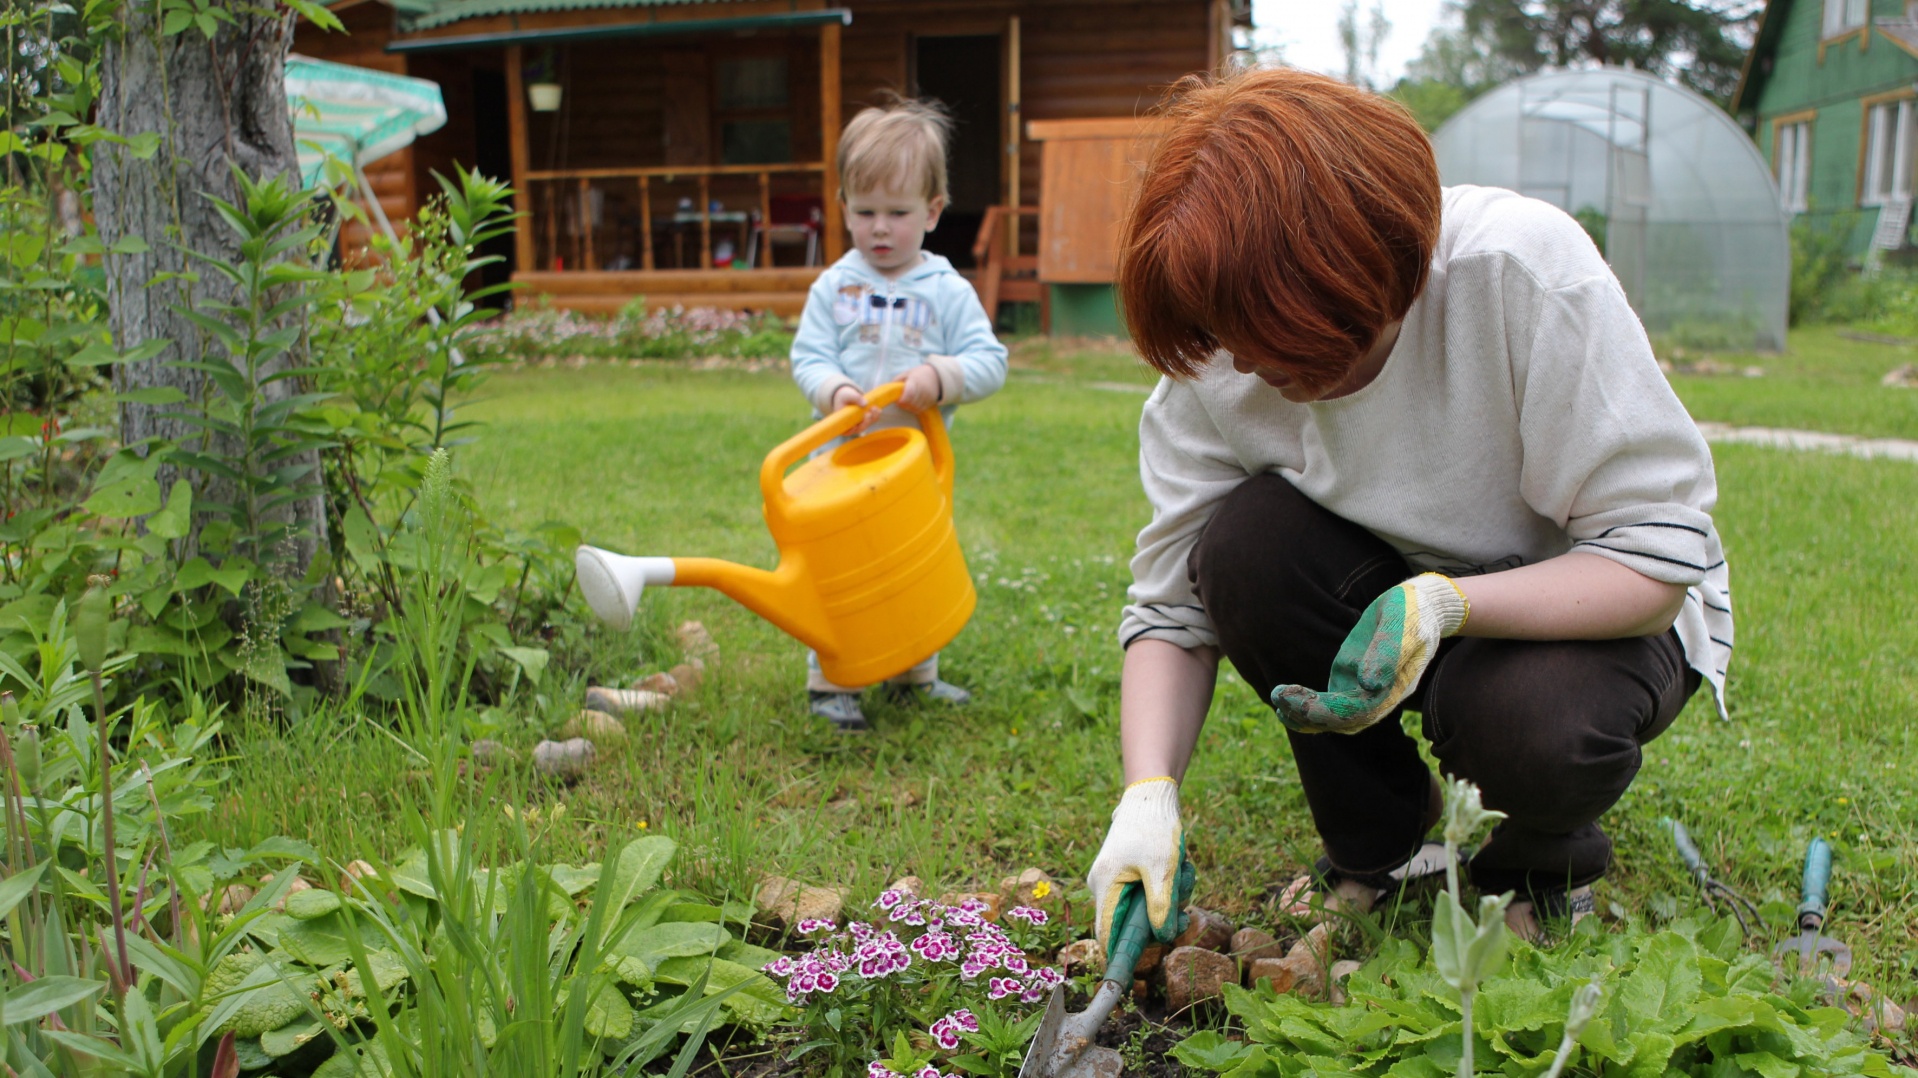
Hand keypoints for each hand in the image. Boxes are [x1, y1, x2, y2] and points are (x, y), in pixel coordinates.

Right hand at [830, 384, 876, 433]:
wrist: (848, 396)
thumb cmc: (844, 397)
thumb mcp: (847, 395)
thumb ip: (855, 398)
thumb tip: (865, 404)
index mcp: (843, 422)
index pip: (846, 431)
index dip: (851, 430)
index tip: (855, 426)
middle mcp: (852, 426)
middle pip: (860, 429)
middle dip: (866, 422)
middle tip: (868, 413)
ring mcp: (860, 423)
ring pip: (868, 424)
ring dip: (873, 417)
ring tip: (874, 408)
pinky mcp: (867, 419)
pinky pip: (873, 420)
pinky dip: (876, 415)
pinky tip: (878, 409)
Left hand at [895, 363, 943, 412]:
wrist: (935, 377)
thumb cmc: (917, 375)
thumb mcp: (906, 374)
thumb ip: (897, 381)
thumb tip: (888, 391)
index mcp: (915, 381)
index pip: (909, 393)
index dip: (902, 400)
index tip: (898, 401)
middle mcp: (923, 390)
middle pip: (911, 403)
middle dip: (903, 404)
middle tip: (900, 401)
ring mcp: (928, 397)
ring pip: (915, 408)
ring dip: (908, 408)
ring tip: (905, 402)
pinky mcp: (931, 403)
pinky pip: (920, 410)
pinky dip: (914, 409)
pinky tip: (912, 404)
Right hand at [1087, 777, 1185, 951]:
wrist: (1151, 796)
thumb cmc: (1154, 829)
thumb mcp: (1162, 869)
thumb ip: (1160, 906)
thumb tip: (1162, 937)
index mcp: (1105, 886)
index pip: (1106, 935)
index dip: (1121, 956)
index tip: (1135, 978)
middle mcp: (1104, 886)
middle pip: (1130, 924)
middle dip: (1160, 919)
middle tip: (1183, 908)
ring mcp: (1115, 880)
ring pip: (1143, 909)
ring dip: (1169, 901)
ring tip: (1182, 874)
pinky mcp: (1128, 874)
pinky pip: (1148, 894)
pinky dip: (1166, 888)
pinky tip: (1177, 868)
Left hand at [1270, 573, 1468, 733]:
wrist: (1420, 605)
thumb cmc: (1413, 612)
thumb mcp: (1402, 626)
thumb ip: (1387, 653)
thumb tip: (1366, 683)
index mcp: (1393, 688)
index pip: (1359, 712)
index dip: (1329, 712)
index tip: (1300, 702)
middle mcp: (1378, 696)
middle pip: (1343, 720)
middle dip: (1309, 713)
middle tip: (1279, 696)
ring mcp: (1363, 690)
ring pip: (1334, 716)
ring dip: (1304, 714)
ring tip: (1277, 699)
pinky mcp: (1351, 679)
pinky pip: (1329, 702)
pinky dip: (1307, 707)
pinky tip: (1284, 702)